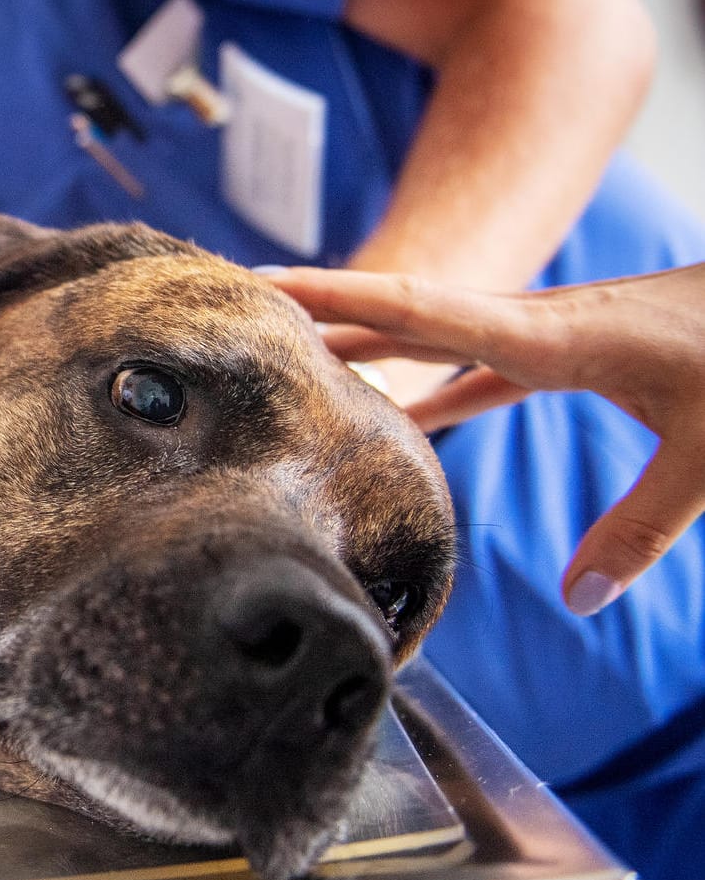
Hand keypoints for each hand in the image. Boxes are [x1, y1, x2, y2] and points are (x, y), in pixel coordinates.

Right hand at [265, 264, 704, 615]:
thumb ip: (645, 525)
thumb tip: (580, 597)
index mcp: (550, 336)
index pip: (419, 309)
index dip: (338, 298)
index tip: (264, 282)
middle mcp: (531, 324)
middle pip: (401, 312)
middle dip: (319, 309)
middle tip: (234, 309)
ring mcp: (543, 332)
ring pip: (428, 332)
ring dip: (362, 340)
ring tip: (290, 356)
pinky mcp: (563, 349)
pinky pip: (468, 359)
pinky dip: (422, 374)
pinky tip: (398, 407)